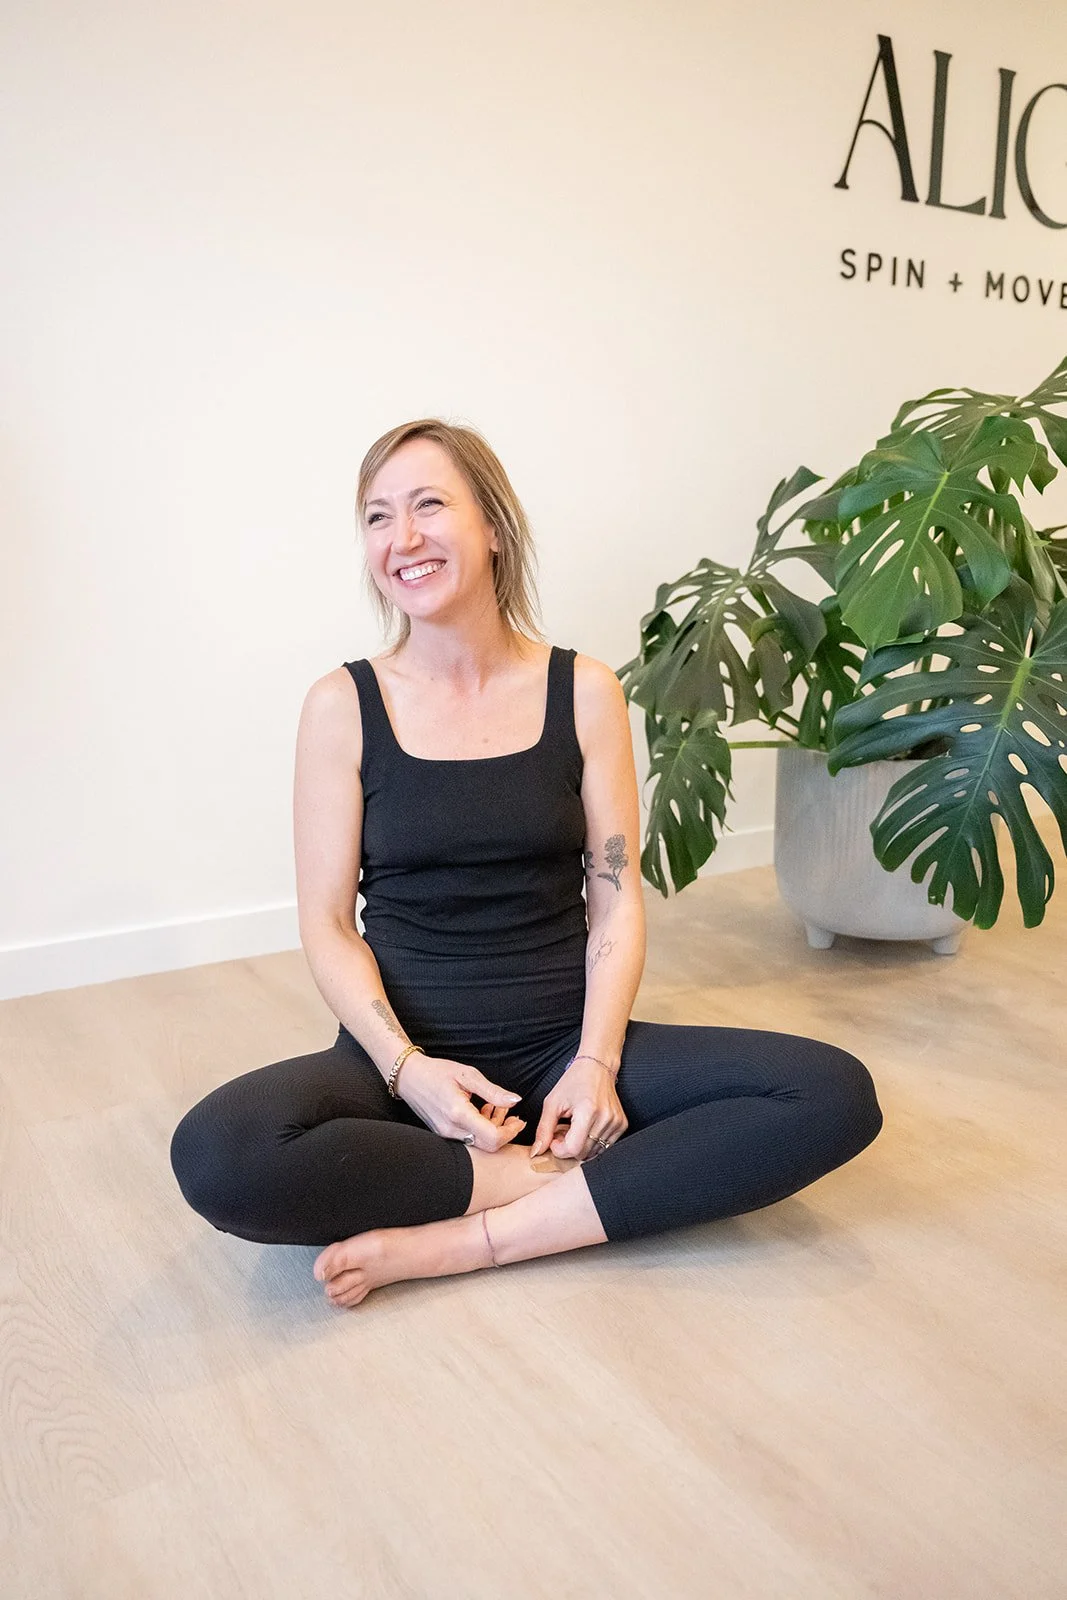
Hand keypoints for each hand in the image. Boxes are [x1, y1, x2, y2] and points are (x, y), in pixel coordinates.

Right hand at [397, 1053, 525, 1151]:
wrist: (408, 1076)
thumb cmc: (437, 1072)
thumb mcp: (467, 1075)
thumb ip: (493, 1091)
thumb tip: (515, 1101)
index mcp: (458, 1113)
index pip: (492, 1138)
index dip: (510, 1132)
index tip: (519, 1120)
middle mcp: (451, 1130)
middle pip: (488, 1146)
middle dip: (505, 1134)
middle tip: (514, 1117)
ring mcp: (445, 1135)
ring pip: (478, 1144)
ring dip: (493, 1131)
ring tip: (497, 1108)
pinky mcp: (443, 1134)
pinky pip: (468, 1140)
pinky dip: (481, 1130)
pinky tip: (483, 1112)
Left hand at [530, 1058, 627, 1161]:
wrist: (597, 1066)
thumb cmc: (574, 1081)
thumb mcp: (552, 1102)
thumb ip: (543, 1129)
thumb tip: (537, 1151)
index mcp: (588, 1111)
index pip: (573, 1149)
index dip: (559, 1149)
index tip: (554, 1138)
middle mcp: (605, 1118)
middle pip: (583, 1153)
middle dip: (568, 1147)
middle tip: (563, 1130)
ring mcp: (616, 1122)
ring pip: (593, 1152)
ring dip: (581, 1145)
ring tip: (575, 1127)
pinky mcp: (622, 1125)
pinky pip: (604, 1146)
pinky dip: (592, 1142)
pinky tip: (586, 1127)